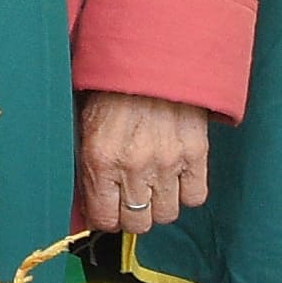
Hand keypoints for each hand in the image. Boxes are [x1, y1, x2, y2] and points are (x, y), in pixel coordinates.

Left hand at [77, 93, 209, 235]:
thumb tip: (89, 205)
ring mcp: (167, 162)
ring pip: (166, 215)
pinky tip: (176, 177)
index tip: (108, 210)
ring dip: (159, 205)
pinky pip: (195, 197)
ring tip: (154, 185)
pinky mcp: (196, 154)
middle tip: (130, 198)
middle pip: (137, 224)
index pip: (104, 220)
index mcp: (100, 159)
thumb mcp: (85, 126)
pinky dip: (186, 193)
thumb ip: (87, 167)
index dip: (106, 218)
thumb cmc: (113, 89)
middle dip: (131, 215)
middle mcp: (134, 167)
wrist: (150, 58)